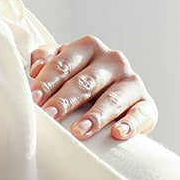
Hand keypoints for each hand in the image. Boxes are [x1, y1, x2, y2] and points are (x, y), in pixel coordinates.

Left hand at [28, 36, 158, 140]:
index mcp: (89, 47)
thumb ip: (46, 60)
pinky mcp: (147, 104)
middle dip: (66, 100)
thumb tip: (35, 68)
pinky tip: (118, 133)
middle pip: (86, 81)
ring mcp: (131, 82)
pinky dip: (130, 123)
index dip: (47, 82)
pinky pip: (140, 113)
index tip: (33, 100)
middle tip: (50, 116)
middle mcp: (113, 60)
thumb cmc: (80, 81)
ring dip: (95, 116)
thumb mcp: (63, 66)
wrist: (116, 100)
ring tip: (79, 131)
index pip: (64, 63)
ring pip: (112, 99)